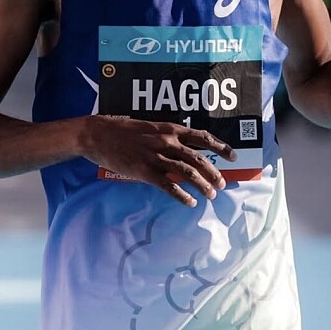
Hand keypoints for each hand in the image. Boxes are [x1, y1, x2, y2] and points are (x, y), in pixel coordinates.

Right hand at [82, 116, 236, 206]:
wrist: (98, 134)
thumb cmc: (122, 130)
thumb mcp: (149, 126)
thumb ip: (167, 135)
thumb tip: (183, 147)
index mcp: (170, 128)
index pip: (202, 137)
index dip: (220, 147)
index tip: (232, 156)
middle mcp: (166, 141)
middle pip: (198, 159)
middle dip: (214, 173)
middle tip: (222, 184)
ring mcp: (156, 157)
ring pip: (187, 173)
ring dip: (203, 185)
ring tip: (211, 195)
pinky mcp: (145, 171)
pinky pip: (169, 186)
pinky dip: (182, 195)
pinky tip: (190, 202)